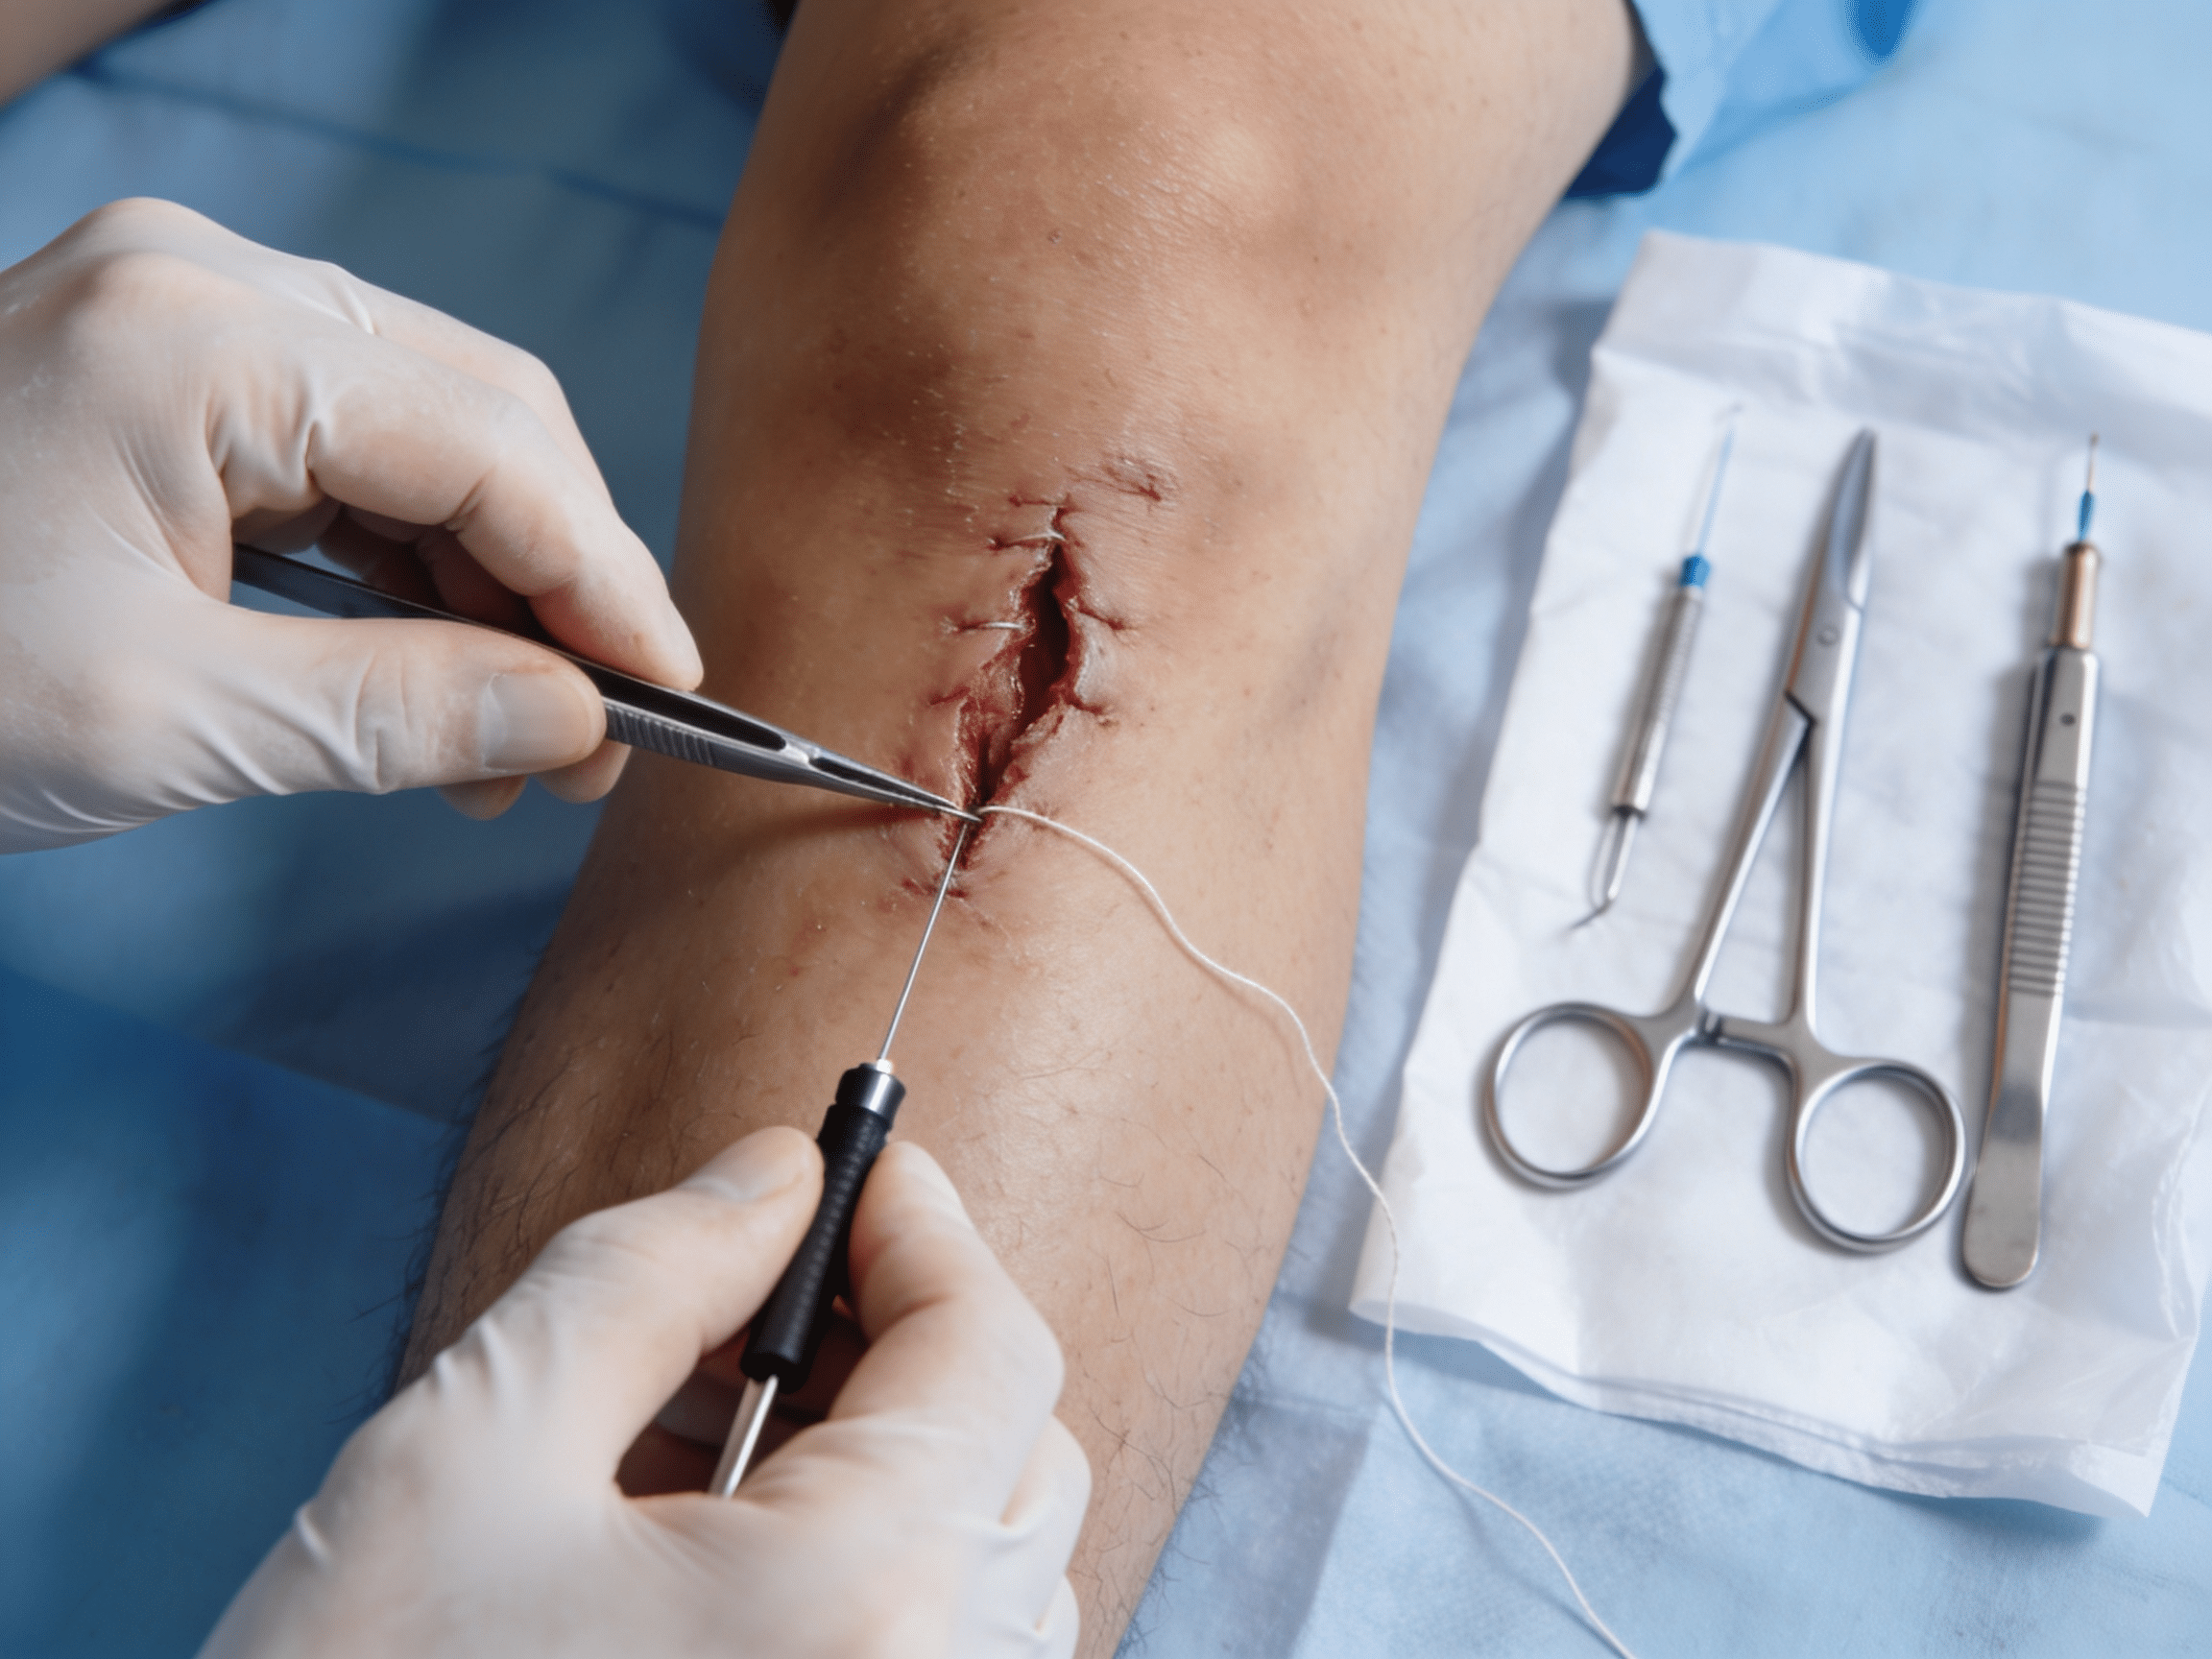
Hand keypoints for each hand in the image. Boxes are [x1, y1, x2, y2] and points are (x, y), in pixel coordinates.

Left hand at [0, 197, 702, 850]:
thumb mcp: (169, 720)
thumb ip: (401, 711)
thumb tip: (579, 721)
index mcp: (203, 338)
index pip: (490, 447)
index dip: (604, 580)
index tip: (675, 697)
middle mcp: (205, 285)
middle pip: (477, 415)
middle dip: (557, 578)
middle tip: (598, 730)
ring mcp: (177, 313)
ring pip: (423, 432)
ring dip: (488, 584)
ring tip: (512, 737)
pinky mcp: (158, 368)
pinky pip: (342, 451)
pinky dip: (404, 566)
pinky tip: (430, 673)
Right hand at [201, 1130, 1088, 1658]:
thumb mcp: (477, 1444)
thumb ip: (653, 1271)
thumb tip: (773, 1177)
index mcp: (868, 1600)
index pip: (994, 1351)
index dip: (925, 1228)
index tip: (856, 1165)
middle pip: (1016, 1451)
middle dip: (907, 1335)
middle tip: (766, 1286)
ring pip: (990, 1558)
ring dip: (888, 1447)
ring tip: (712, 1411)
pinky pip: (939, 1647)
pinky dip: (873, 1559)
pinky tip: (719, 1532)